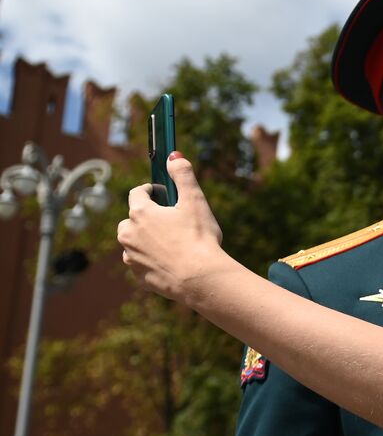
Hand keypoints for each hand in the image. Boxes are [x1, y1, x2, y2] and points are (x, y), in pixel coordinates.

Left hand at [118, 154, 228, 304]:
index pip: (137, 193)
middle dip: (147, 218)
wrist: (201, 279)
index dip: (150, 191)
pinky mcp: (138, 276)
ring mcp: (131, 257)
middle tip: (171, 222)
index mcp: (140, 213)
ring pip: (135, 242)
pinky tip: (171, 262)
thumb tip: (174, 156)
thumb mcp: (195, 201)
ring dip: (147, 240)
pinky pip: (141, 263)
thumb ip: (183, 176)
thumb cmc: (199, 238)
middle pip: (132, 219)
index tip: (162, 194)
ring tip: (172, 244)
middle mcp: (128, 234)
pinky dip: (152, 260)